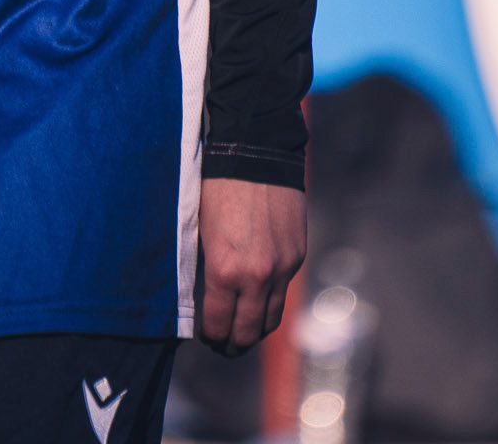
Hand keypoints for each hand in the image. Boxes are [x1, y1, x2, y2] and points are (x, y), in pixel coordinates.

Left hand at [196, 178, 305, 353]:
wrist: (255, 152)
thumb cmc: (215, 185)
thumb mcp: (200, 228)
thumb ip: (206, 265)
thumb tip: (204, 294)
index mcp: (224, 269)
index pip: (218, 323)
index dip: (211, 336)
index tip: (206, 338)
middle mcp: (256, 276)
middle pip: (248, 331)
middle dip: (234, 343)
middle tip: (224, 345)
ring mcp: (281, 268)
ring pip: (272, 319)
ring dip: (256, 330)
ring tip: (242, 331)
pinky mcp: (297, 256)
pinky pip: (283, 293)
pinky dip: (271, 303)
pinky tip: (258, 301)